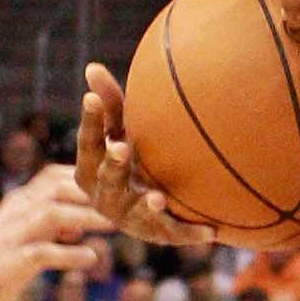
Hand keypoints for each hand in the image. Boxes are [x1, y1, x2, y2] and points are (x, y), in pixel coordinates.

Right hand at [0, 166, 113, 300]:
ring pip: (50, 214)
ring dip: (85, 217)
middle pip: (55, 187)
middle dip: (92, 192)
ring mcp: (12, 236)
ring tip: (114, 225)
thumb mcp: (28, 235)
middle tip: (127, 201)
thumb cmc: (1, 263)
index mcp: (22, 203)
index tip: (119, 184)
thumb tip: (89, 216)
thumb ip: (55, 223)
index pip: (55, 176)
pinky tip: (91, 258)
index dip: (87, 175)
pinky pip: (42, 253)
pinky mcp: (10, 263)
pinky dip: (68, 255)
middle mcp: (17, 212)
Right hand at [76, 64, 218, 246]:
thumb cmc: (129, 159)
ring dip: (147, 205)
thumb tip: (91, 66)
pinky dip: (190, 233)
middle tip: (122, 149)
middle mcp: (105, 196)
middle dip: (113, 166)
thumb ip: (110, 103)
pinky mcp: (158, 234)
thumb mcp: (120, 131)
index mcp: (91, 169)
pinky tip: (211, 230)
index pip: (88, 143)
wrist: (152, 206)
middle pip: (107, 179)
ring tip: (158, 198)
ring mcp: (131, 218)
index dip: (90, 122)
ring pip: (136, 213)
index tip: (91, 98)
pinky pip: (174, 234)